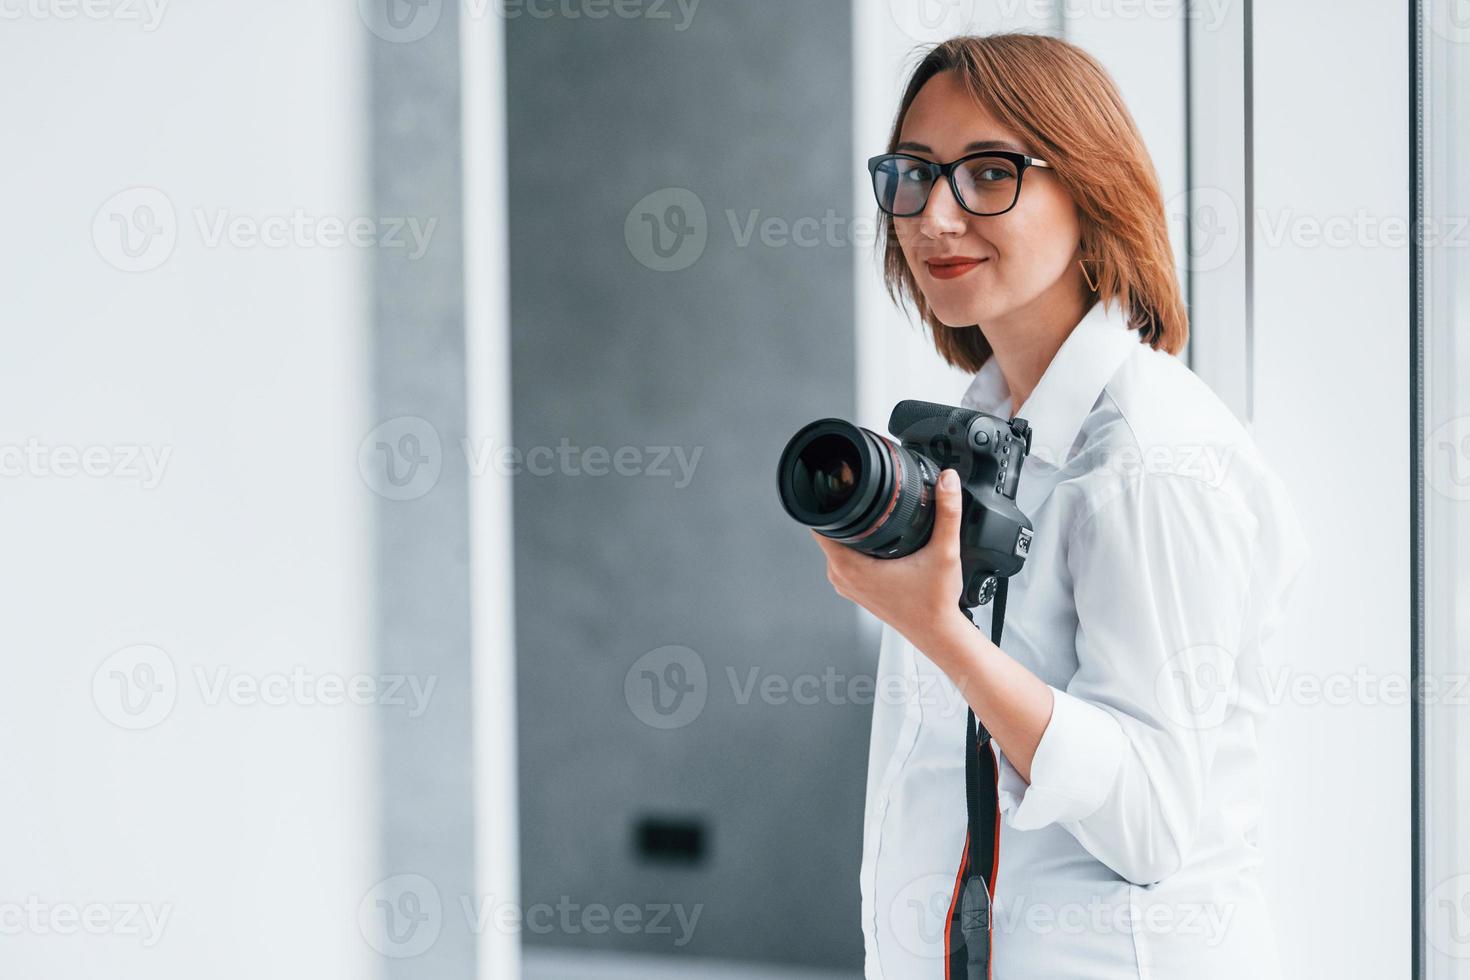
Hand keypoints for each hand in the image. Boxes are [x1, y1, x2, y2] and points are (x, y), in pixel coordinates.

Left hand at [811, 467, 971, 651]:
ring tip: (874, 521)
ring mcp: (847, 586)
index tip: (840, 488)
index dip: (828, 502)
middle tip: (867, 501)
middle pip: (829, 532)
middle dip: (845, 514)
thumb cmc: (934, 604)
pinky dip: (857, 550)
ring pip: (837, 547)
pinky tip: (877, 544)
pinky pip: (845, 561)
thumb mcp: (944, 552)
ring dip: (851, 532)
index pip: (820, 524)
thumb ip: (948, 512)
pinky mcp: (856, 590)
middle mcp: (842, 578)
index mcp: (850, 567)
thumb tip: (947, 481)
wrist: (937, 634)